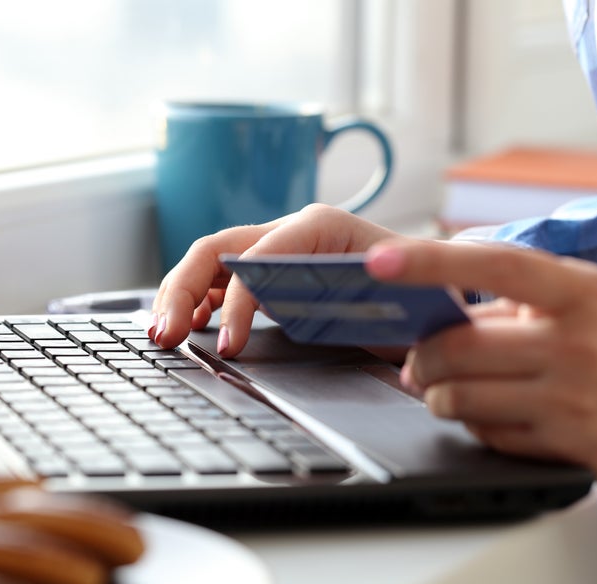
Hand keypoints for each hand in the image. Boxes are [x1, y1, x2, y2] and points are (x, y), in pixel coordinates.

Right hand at [149, 203, 399, 355]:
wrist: (433, 287)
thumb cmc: (424, 288)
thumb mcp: (408, 291)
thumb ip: (375, 297)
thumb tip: (350, 324)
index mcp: (321, 225)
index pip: (259, 253)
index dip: (236, 300)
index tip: (228, 345)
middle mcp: (290, 232)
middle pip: (216, 248)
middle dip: (184, 290)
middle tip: (168, 334)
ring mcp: (274, 252)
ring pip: (208, 263)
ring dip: (179, 296)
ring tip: (164, 334)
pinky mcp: (268, 276)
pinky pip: (218, 282)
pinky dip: (196, 304)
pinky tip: (186, 327)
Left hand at [365, 238, 596, 491]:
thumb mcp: (589, 298)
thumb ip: (519, 295)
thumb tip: (440, 301)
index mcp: (580, 293)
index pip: (495, 267)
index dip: (430, 263)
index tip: (380, 261)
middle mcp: (576, 345)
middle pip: (456, 348)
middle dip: (420, 358)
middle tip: (417, 361)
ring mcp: (573, 400)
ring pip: (460, 399)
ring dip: (437, 396)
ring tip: (446, 389)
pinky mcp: (570, 447)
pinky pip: (488, 438)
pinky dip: (474, 426)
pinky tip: (489, 415)